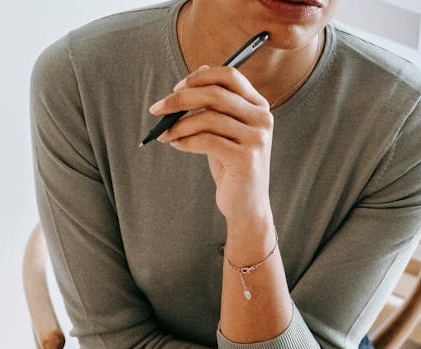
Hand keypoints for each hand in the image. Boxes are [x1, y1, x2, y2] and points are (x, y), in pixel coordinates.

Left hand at [149, 65, 273, 228]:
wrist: (247, 206)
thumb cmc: (233, 167)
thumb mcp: (225, 130)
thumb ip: (216, 104)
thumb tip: (199, 70)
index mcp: (258, 106)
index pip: (230, 76)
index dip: (200, 77)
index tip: (176, 88)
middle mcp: (262, 119)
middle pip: (215, 94)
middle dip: (181, 99)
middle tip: (158, 108)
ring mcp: (256, 139)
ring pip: (208, 118)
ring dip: (179, 125)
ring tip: (165, 134)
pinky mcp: (246, 158)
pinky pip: (207, 141)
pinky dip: (186, 141)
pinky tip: (176, 145)